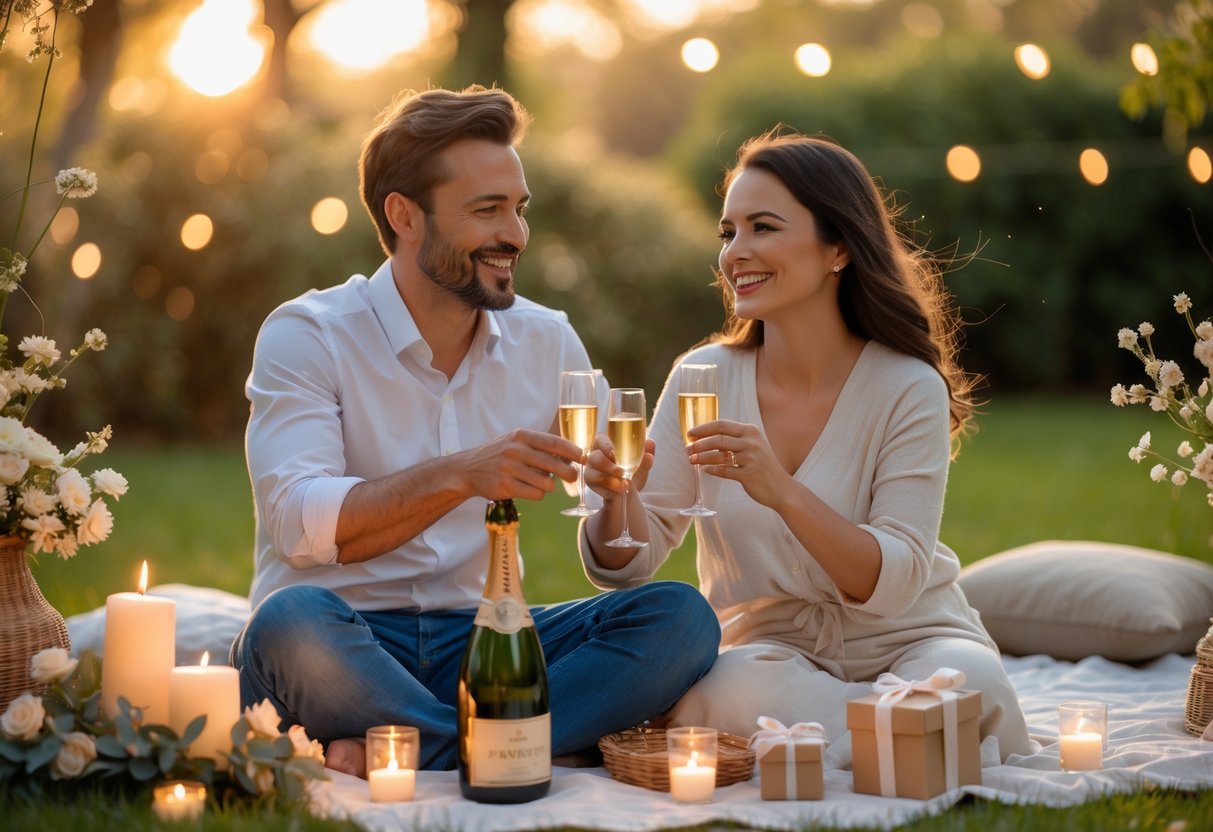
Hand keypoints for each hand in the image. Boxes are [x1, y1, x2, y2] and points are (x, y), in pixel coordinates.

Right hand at [458, 428, 582, 500]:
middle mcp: (515, 450)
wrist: (467, 470)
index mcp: (520, 436)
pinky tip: (530, 489)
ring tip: (542, 483)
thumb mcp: (515, 442)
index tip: (583, 457)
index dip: (572, 451)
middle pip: (555, 464)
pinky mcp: (505, 487)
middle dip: (569, 473)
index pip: (554, 442)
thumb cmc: (498, 455)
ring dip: (549, 486)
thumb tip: (572, 455)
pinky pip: (536, 494)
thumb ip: (539, 446)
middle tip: (573, 477)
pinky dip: (538, 494)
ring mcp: (509, 469)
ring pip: (547, 482)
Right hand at [583, 432, 655, 499]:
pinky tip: (619, 490)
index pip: (600, 439)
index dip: (605, 445)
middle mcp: (594, 456)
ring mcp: (590, 470)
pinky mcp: (591, 484)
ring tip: (624, 484)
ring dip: (608, 479)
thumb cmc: (632, 470)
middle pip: (595, 457)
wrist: (627, 489)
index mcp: (605, 445)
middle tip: (622, 472)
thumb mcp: (642, 464)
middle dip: (608, 466)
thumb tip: (650, 443)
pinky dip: (608, 489)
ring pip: (592, 473)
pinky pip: (595, 486)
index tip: (614, 454)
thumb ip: (646, 454)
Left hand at [688, 419, 790, 507]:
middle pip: (718, 439)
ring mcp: (751, 459)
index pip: (722, 425)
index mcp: (751, 431)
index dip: (703, 428)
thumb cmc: (763, 466)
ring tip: (691, 460)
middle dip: (699, 444)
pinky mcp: (749, 475)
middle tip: (688, 449)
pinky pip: (724, 471)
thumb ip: (735, 440)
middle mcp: (751, 443)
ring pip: (719, 455)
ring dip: (702, 457)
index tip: (690, 434)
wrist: (782, 488)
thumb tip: (707, 439)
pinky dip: (712, 470)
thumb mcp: (753, 446)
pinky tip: (704, 470)